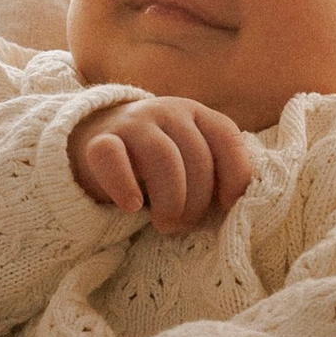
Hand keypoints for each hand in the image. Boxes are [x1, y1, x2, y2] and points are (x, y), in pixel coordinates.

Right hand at [69, 96, 253, 234]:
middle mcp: (167, 111)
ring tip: (165, 224)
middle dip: (197, 200)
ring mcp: (132, 123)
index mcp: (196, 114)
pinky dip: (125, 186)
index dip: (236, 174)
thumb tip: (237, 205)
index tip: (229, 205)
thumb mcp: (189, 159)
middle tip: (185, 225)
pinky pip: (113, 159)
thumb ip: (214, 172)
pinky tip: (132, 206)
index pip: (226, 137)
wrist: (97, 141)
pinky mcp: (98, 141)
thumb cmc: (154, 162)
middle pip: (196, 156)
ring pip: (163, 158)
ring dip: (171, 200)